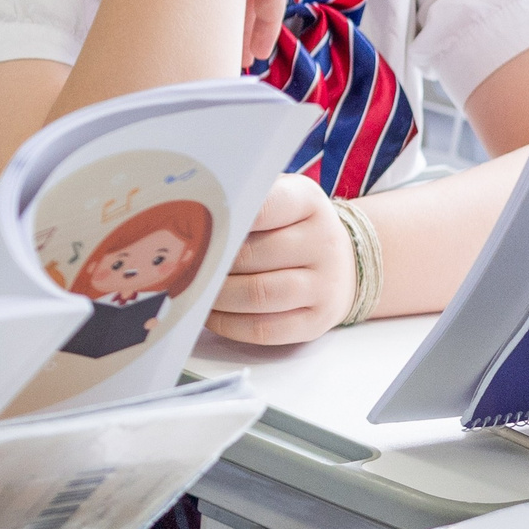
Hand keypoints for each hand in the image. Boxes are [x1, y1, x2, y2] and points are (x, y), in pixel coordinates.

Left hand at [206, 174, 353, 344]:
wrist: (344, 263)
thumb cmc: (293, 227)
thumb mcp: (280, 197)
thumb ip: (245, 201)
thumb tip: (193, 206)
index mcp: (308, 202)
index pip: (263, 207)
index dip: (225, 221)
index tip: (195, 228)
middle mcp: (322, 242)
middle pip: (252, 255)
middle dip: (212, 263)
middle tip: (184, 265)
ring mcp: (324, 285)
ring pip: (257, 295)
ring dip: (217, 297)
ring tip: (196, 290)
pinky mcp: (317, 322)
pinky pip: (264, 330)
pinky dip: (229, 325)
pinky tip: (212, 315)